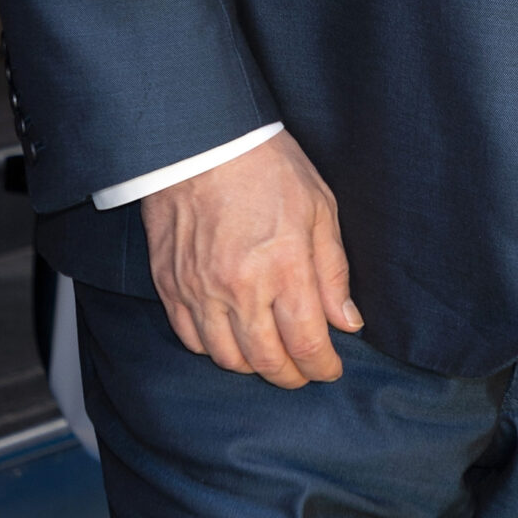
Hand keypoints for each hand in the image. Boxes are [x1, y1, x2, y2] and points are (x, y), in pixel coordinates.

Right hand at [140, 128, 361, 385]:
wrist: (201, 141)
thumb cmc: (267, 166)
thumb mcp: (320, 208)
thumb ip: (333, 271)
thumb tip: (347, 321)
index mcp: (285, 266)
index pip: (307, 343)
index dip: (322, 366)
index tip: (331, 369)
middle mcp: (240, 288)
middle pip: (267, 361)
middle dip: (292, 376)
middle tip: (305, 371)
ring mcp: (199, 290)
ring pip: (227, 358)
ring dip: (253, 366)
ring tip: (271, 356)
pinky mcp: (170, 286)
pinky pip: (192, 339)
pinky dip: (215, 349)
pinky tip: (232, 338)